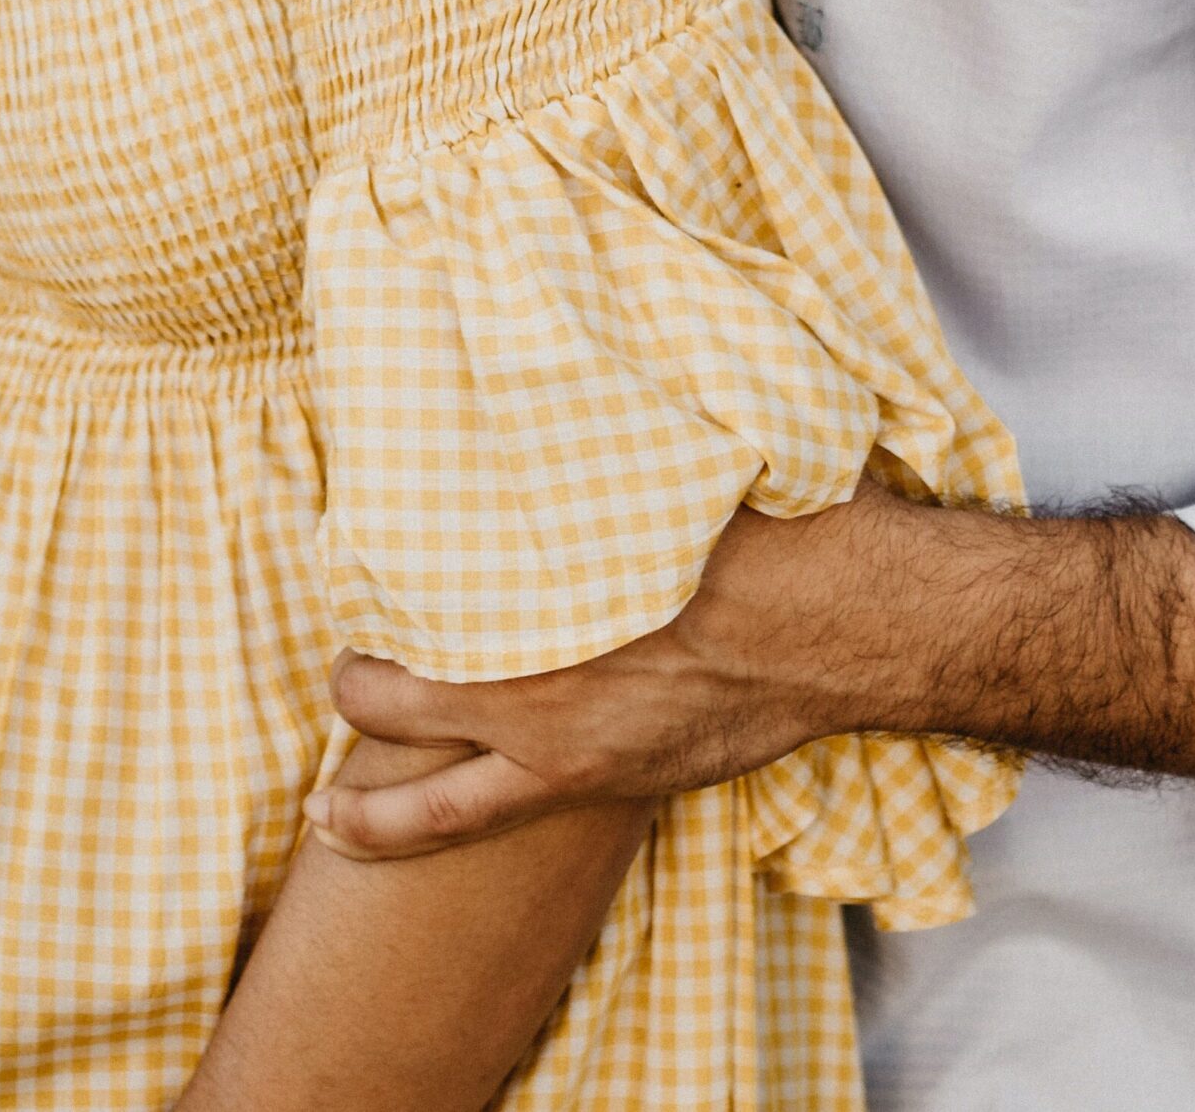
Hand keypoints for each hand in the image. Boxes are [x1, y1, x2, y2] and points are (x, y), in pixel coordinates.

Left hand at [309, 482, 1194, 860]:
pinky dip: (436, 818)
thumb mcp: (664, 458)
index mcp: (545, 599)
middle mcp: (544, 687)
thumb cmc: (769, 528)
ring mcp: (576, 755)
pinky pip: (495, 818)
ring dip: (376, 797)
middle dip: (361, 681)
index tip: (354, 540)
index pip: (420, 595)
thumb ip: (586, 445)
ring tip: (328, 807)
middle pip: (402, 698)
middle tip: (342, 665)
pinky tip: (398, 823)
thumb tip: (539, 371)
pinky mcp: (615, 785)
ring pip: (434, 802)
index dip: (377, 569)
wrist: (866, 619)